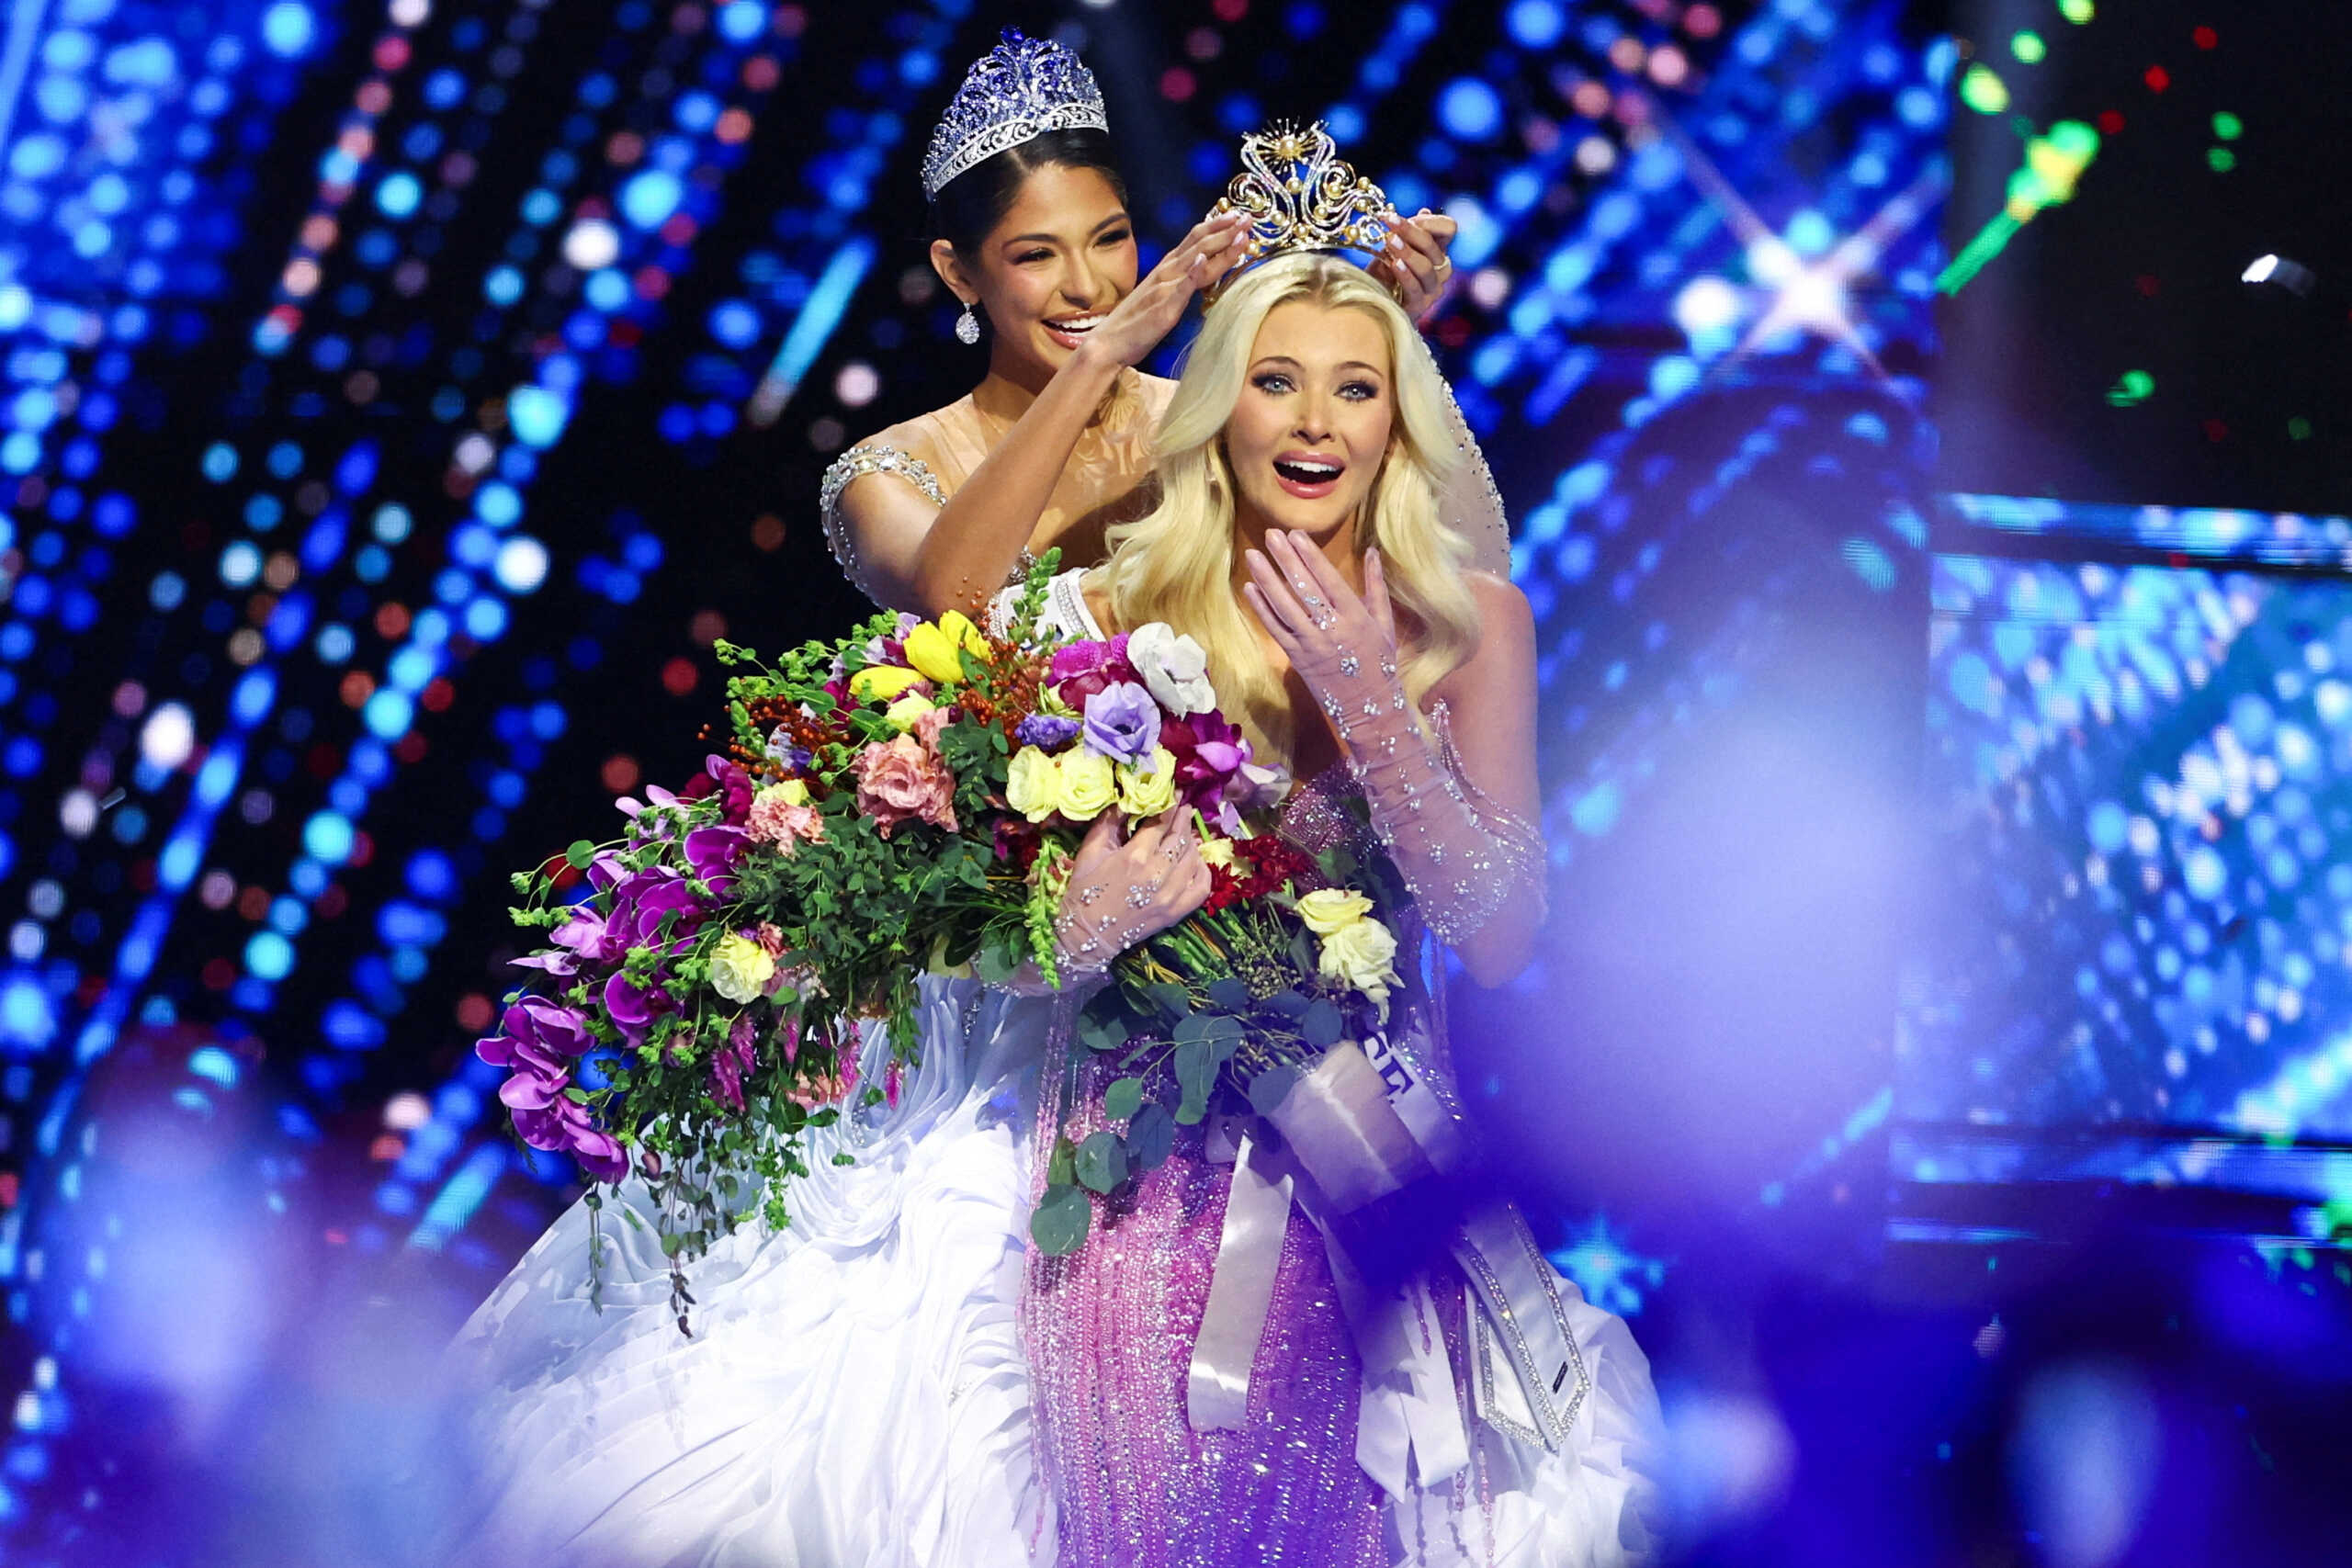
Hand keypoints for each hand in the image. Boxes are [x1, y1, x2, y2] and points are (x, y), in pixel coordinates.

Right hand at [1054, 808, 1211, 977]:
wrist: (1088, 934)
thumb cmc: (1085, 890)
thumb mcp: (1090, 850)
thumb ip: (1110, 821)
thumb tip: (1128, 800)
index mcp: (1135, 856)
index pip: (1161, 822)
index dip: (1170, 805)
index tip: (1175, 794)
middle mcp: (1157, 874)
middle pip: (1180, 837)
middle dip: (1183, 818)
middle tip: (1184, 807)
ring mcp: (1171, 895)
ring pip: (1193, 858)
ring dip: (1191, 841)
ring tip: (1185, 833)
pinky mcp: (1177, 912)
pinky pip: (1201, 886)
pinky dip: (1202, 870)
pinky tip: (1195, 861)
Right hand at [1078, 212, 1251, 370]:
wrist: (1108, 343)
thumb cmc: (1136, 322)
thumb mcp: (1162, 294)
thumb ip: (1181, 280)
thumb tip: (1203, 267)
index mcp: (1167, 268)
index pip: (1195, 238)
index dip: (1218, 225)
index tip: (1239, 215)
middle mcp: (1166, 272)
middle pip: (1200, 244)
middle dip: (1227, 230)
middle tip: (1249, 217)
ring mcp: (1164, 289)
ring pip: (1195, 261)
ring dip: (1219, 246)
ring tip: (1240, 235)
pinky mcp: (1163, 309)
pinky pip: (1179, 289)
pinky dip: (1191, 273)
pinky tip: (1203, 260)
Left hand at [1241, 530, 1404, 723]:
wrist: (1369, 708)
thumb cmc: (1380, 663)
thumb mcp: (1384, 623)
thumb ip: (1376, 586)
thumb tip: (1371, 552)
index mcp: (1356, 618)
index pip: (1329, 579)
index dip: (1310, 556)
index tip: (1296, 534)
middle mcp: (1332, 629)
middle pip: (1304, 588)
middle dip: (1286, 559)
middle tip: (1270, 535)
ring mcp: (1311, 645)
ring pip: (1285, 607)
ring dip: (1267, 579)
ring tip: (1254, 555)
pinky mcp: (1297, 658)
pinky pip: (1276, 629)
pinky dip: (1261, 608)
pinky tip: (1250, 588)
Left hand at [1367, 209, 1458, 323]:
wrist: (1370, 300)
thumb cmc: (1382, 272)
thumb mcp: (1392, 247)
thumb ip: (1408, 231)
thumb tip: (1425, 211)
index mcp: (1437, 250)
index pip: (1449, 228)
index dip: (1431, 221)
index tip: (1410, 217)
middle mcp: (1440, 269)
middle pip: (1434, 247)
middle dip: (1410, 232)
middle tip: (1389, 221)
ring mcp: (1431, 289)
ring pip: (1426, 268)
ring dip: (1407, 252)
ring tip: (1389, 241)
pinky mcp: (1418, 307)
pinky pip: (1415, 289)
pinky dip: (1405, 274)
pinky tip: (1394, 264)